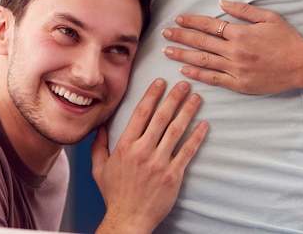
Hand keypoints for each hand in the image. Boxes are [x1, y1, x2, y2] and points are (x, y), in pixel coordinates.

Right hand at [92, 79, 207, 233]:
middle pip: (161, 118)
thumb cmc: (115, 195)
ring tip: (195, 98)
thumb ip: (99, 145)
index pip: (141, 113)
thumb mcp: (99, 169)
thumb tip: (100, 126)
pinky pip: (186, 152)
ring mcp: (158, 163)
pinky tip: (203, 125)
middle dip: (173, 98)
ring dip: (187, 112)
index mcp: (125, 146)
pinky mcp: (172, 176)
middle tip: (183, 84)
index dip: (152, 95)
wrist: (128, 221)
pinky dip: (196, 137)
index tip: (160, 82)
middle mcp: (142, 151)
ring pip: (175, 131)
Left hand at [162, 0, 302, 93]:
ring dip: (182, 55)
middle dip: (180, 36)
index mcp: (240, 33)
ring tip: (167, 51)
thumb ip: (243, 10)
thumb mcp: (268, 17)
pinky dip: (197, 75)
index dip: (191, 21)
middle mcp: (235, 51)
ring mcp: (236, 69)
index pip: (209, 25)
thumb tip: (221, 2)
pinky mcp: (239, 84)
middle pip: (201, 41)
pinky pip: (213, 79)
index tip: (178, 19)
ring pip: (202, 61)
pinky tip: (184, 70)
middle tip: (164, 33)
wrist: (301, 65)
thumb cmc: (286, 39)